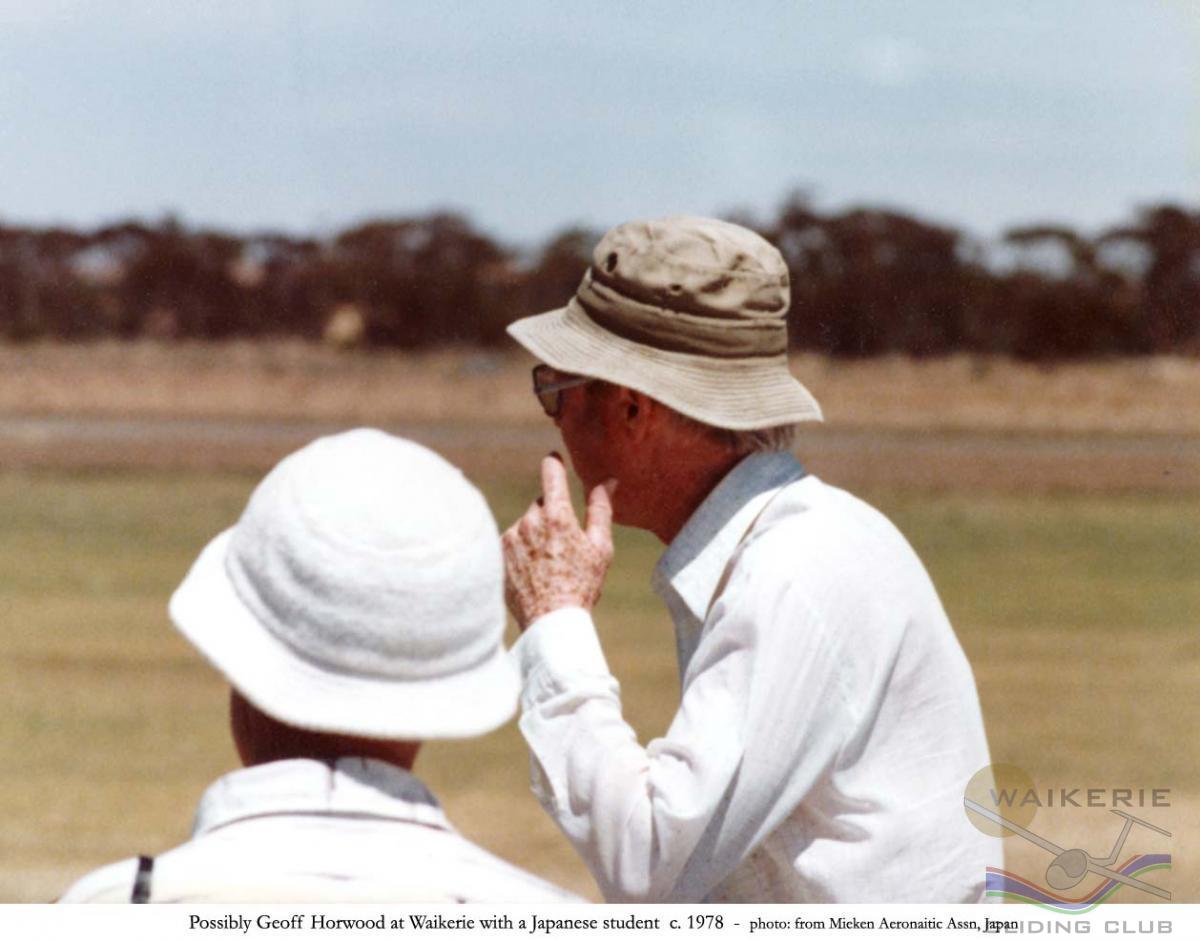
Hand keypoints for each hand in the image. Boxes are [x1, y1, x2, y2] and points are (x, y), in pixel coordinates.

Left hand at [502, 454, 615, 630]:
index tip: (555, 460)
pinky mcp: (498, 552)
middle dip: (552, 515)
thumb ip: (601, 509)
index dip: (554, 463)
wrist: (550, 621)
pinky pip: (512, 541)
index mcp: (557, 515)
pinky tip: (534, 571)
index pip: (551, 472)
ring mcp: (510, 536)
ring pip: (526, 524)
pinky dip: (522, 550)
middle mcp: (529, 521)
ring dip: (536, 534)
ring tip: (549, 565)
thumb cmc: (581, 585)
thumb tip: (607, 481)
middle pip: (541, 504)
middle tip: (564, 545)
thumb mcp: (600, 547)